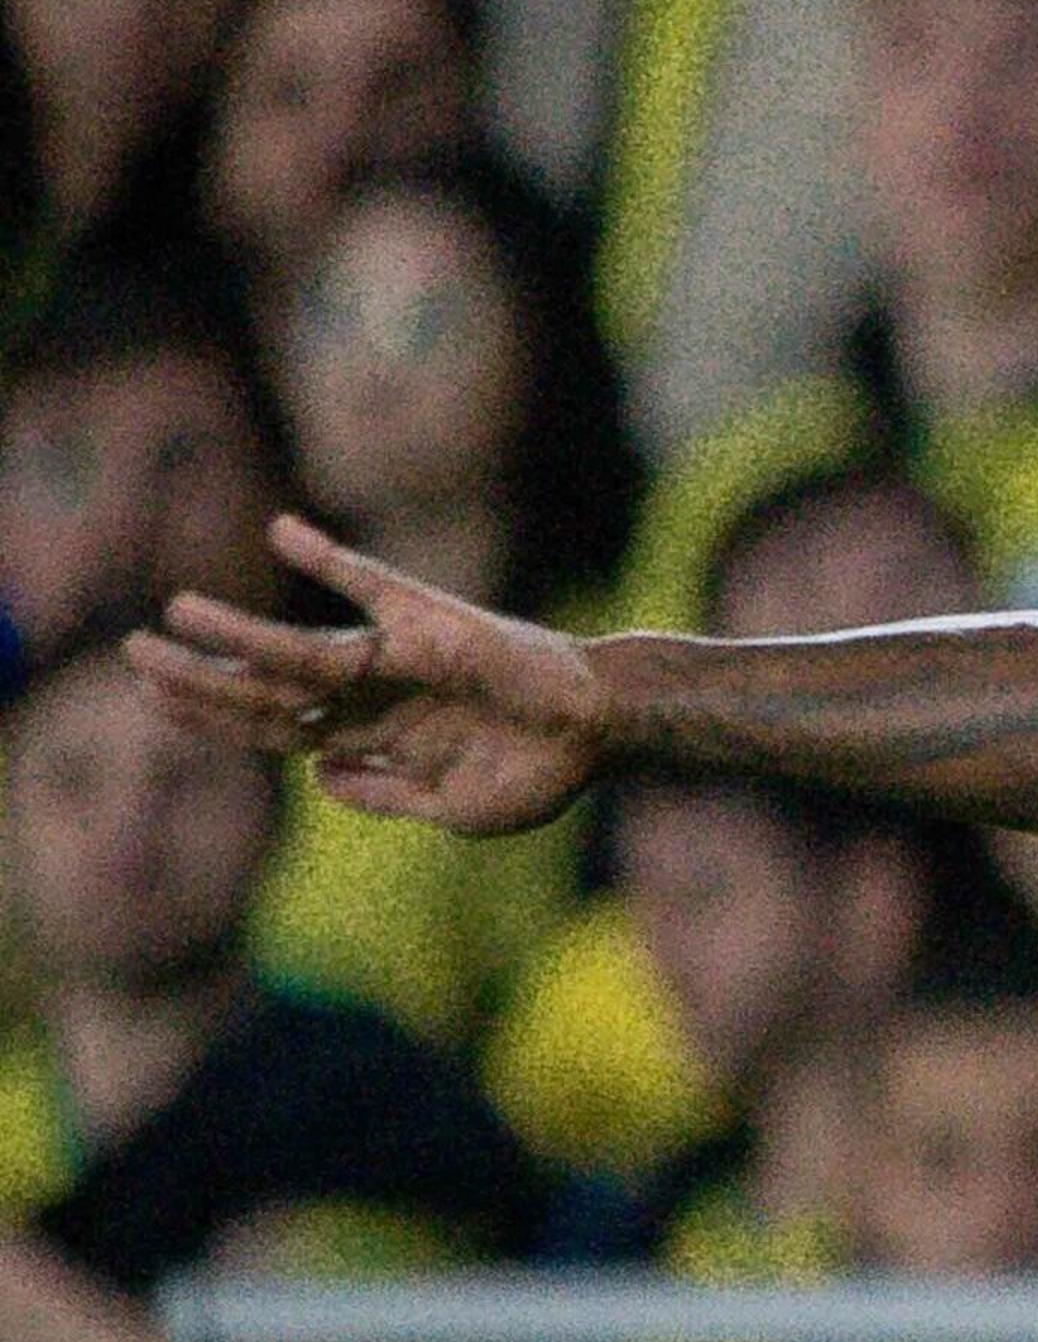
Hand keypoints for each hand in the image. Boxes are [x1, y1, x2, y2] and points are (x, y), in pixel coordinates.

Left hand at [122, 516, 606, 835]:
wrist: (603, 732)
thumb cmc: (538, 774)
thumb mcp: (453, 811)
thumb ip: (386, 795)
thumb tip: (317, 772)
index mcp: (373, 739)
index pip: (273, 729)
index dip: (212, 719)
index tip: (152, 701)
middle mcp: (373, 694)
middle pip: (268, 690)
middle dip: (198, 679)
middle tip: (130, 655)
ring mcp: (399, 658)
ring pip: (300, 649)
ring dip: (235, 633)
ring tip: (172, 613)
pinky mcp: (434, 623)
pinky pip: (373, 584)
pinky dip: (328, 558)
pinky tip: (280, 531)